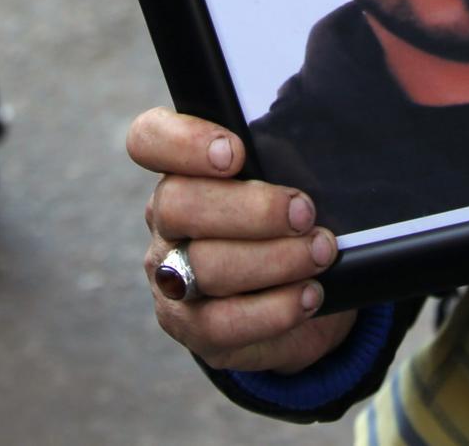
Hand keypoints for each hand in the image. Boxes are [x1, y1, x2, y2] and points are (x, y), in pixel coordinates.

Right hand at [127, 107, 352, 373]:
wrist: (302, 299)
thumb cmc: (292, 223)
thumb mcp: (291, 179)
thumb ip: (283, 160)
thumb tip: (309, 149)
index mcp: (182, 170)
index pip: (148, 140)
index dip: (183, 142)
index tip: (235, 152)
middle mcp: (166, 222)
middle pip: (177, 204)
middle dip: (251, 209)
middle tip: (304, 213)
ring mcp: (172, 277)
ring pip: (203, 265)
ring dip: (273, 259)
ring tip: (320, 253)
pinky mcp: (192, 328)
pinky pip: (222, 323)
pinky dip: (274, 309)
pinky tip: (308, 295)